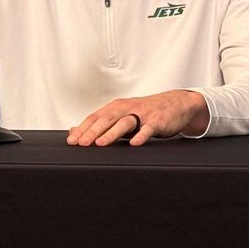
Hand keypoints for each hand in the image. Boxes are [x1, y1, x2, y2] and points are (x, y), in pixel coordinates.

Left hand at [66, 90, 209, 146]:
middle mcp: (128, 108)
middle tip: (81, 144)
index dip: (83, 129)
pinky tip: (134, 144)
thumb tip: (74, 130)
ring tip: (100, 143)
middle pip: (107, 119)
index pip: (95, 117)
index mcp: (117, 107)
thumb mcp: (122, 115)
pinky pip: (148, 128)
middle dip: (92, 131)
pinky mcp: (158, 120)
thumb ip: (100, 123)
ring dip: (112, 133)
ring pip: (125, 122)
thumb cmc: (146, 113)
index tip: (71, 141)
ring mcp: (143, 114)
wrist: (176, 104)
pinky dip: (141, 135)